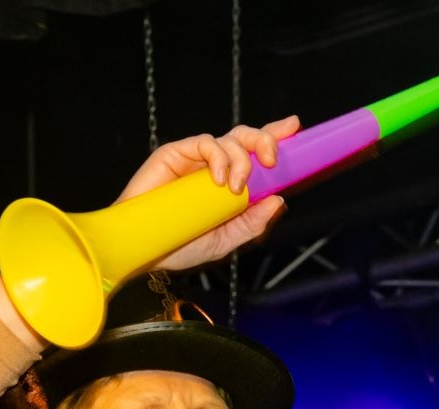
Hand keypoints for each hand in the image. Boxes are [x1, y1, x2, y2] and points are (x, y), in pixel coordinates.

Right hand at [115, 117, 300, 271]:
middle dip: (265, 141)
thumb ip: (251, 223)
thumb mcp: (225, 241)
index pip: (255, 154)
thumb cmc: (179, 246)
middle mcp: (215, 166)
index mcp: (229, 183)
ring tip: (235, 187)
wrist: (144, 249)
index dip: (274, 137)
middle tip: (271, 161)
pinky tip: (218, 180)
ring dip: (242, 160)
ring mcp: (195, 159)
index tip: (294, 129)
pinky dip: (218, 157)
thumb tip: (278, 200)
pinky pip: (205, 142)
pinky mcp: (176, 153)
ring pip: (230, 139)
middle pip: (247, 138)